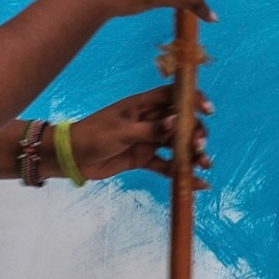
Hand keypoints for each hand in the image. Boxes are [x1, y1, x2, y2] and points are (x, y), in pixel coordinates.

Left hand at [69, 83, 210, 181]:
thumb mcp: (122, 132)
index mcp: (143, 105)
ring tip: (204, 165)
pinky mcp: (143, 158)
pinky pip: (166, 165)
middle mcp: (150, 120)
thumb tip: (177, 122)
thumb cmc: (94, 135)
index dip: (193, 99)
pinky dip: (180, 173)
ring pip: (177, 144)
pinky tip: (196, 182)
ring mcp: (148, 139)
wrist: (71, 157)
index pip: (174, 95)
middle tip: (199, 147)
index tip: (207, 111)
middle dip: (195, 133)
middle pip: (181, 122)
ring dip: (192, 153)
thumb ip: (151, 129)